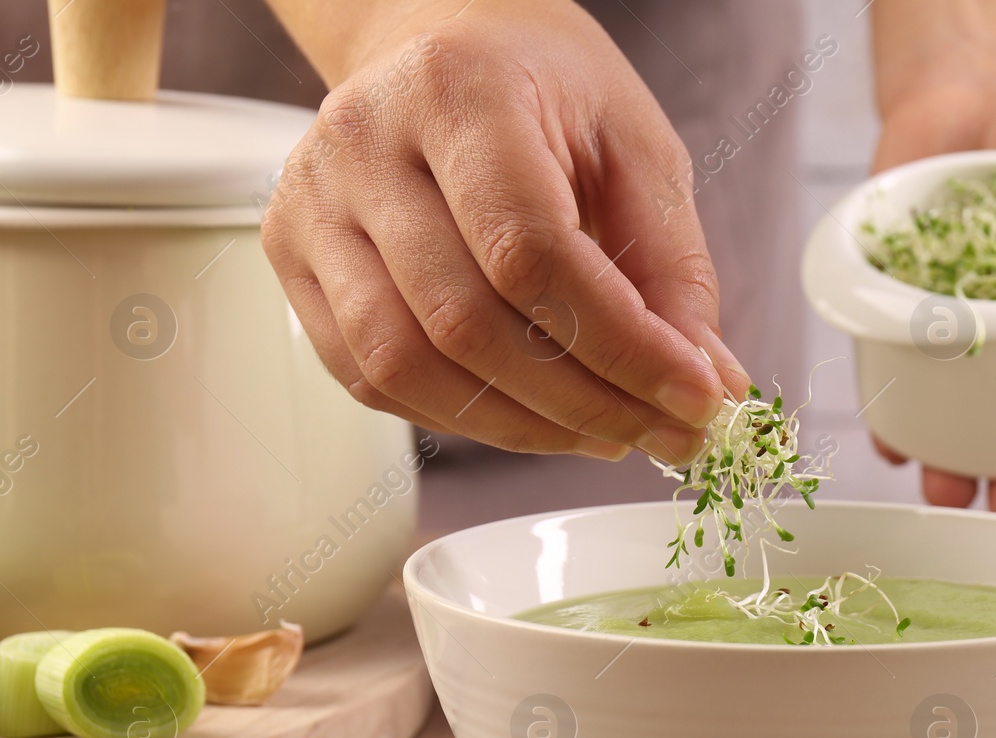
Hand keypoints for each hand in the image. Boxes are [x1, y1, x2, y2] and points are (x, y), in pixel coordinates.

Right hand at [260, 0, 750, 465]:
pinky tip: (532, 416)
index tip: (694, 396)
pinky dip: (460, 417)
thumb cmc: (540, 87)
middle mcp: (363, 143)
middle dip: (582, 401)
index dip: (622, 345)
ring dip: (520, 426)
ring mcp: (311, 204)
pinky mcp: (290, 257)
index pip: (533, 253)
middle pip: (467, 322)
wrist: (441, 45)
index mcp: (457, 90)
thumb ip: (673, 266)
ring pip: (405, 364)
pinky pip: (369, 377)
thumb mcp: (635, 146)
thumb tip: (705, 382)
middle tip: (660, 433)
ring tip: (603, 433)